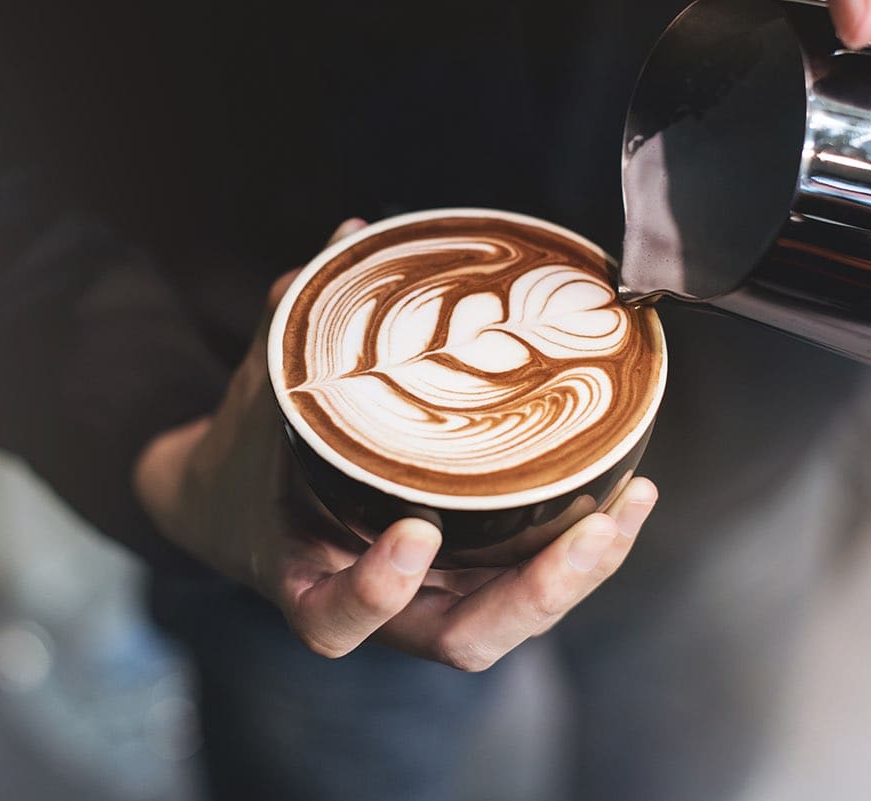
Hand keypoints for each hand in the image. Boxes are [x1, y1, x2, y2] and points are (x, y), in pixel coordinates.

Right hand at [133, 218, 658, 667]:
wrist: (241, 499)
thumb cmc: (249, 450)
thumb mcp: (261, 387)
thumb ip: (297, 318)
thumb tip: (355, 232)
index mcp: (306, 578)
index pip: (335, 621)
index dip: (375, 592)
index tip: (413, 531)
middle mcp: (380, 606)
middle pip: (462, 639)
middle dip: (534, 593)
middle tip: (588, 531)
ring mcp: (432, 596)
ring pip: (512, 619)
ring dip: (578, 575)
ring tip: (628, 506)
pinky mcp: (470, 575)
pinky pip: (531, 581)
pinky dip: (582, 551)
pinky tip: (629, 496)